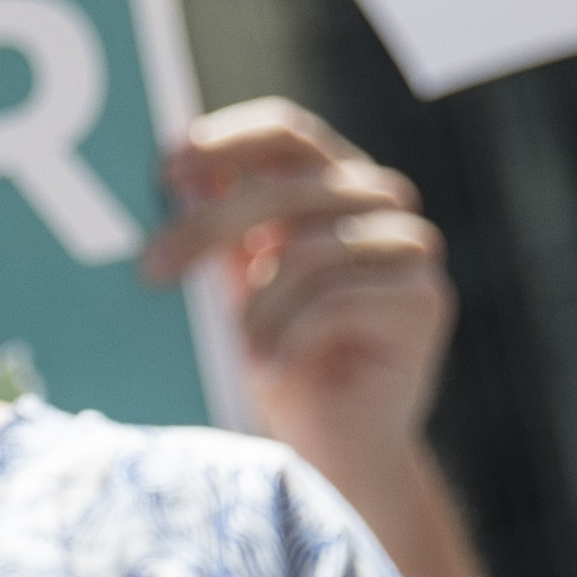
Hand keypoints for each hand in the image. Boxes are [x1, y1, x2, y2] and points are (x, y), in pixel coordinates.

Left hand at [146, 103, 454, 486]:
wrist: (337, 444)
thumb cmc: (282, 357)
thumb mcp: (239, 284)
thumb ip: (222, 232)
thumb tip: (174, 179)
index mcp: (335, 181)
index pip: (286, 133)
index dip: (225, 143)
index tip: (165, 169)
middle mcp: (380, 200)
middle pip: (284, 188)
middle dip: (207, 227)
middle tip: (152, 267)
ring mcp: (411, 245)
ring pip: (306, 251)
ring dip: (256, 308)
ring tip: (245, 349)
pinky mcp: (424, 298)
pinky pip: (335, 300)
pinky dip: (289, 336)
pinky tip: (274, 366)